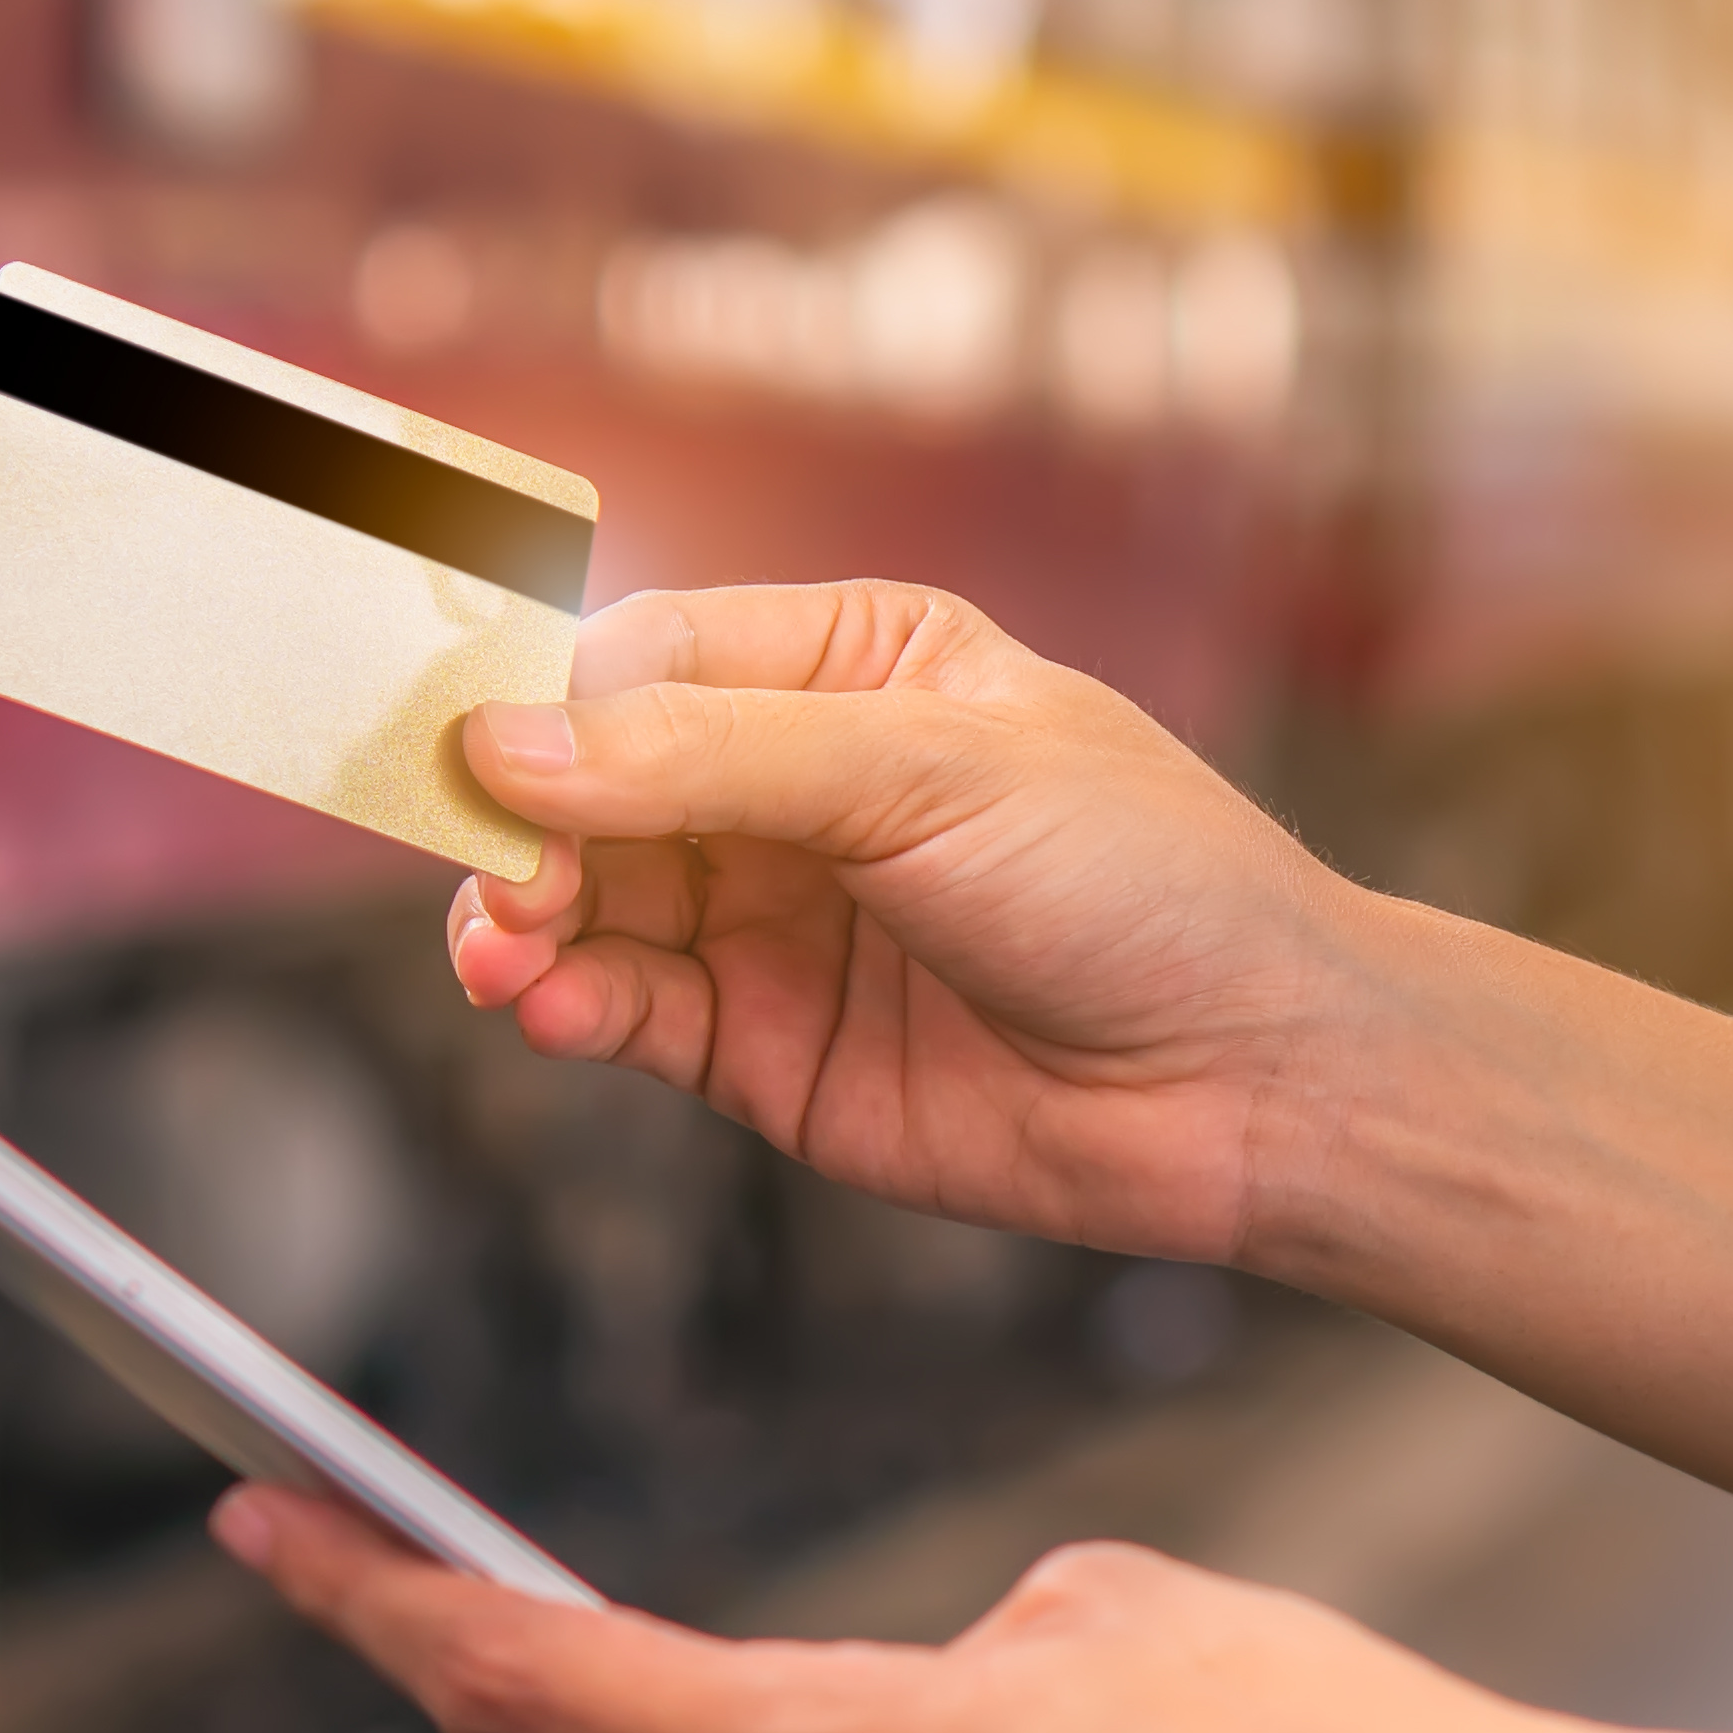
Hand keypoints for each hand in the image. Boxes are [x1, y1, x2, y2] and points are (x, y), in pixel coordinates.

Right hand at [449, 583, 1382, 1261]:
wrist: (1254, 1078)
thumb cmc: (1141, 880)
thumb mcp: (926, 771)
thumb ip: (709, 756)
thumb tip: (510, 742)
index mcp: (853, 665)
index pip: (648, 654)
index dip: (552, 700)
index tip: (478, 749)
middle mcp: (799, 786)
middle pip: (593, 782)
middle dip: (524, 822)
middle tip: (494, 873)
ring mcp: (778, 921)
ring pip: (592, 901)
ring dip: (525, 920)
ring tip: (506, 950)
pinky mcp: (769, 1049)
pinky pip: (630, 1012)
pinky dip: (572, 1006)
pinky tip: (552, 1006)